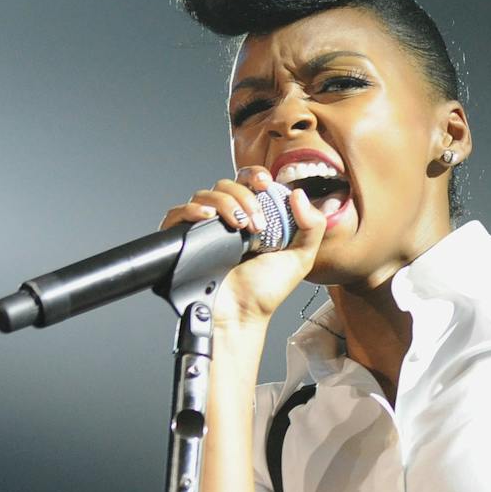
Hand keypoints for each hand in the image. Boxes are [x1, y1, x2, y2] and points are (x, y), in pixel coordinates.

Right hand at [158, 167, 325, 326]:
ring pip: (206, 194)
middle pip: (227, 185)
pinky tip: (207, 217)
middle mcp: (228, 219)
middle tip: (258, 224)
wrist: (241, 314)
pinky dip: (192, 209)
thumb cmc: (266, 291)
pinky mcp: (186, 239)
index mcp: (254, 218)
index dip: (255, 176)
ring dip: (226, 204)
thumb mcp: (301, 257)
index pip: (249, 183)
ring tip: (240, 228)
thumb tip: (298, 193)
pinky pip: (179, 212)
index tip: (266, 183)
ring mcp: (206, 228)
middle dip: (245, 197)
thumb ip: (312, 225)